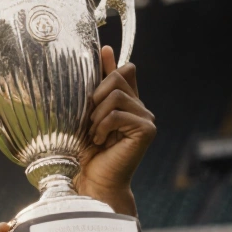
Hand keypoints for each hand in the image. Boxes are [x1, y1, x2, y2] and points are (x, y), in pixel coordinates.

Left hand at [77, 45, 155, 214]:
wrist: (92, 180)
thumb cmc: (85, 152)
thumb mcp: (85, 115)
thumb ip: (95, 88)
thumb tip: (106, 50)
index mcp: (126, 103)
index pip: (125, 71)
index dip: (111, 63)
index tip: (103, 53)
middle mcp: (139, 108)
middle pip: (118, 77)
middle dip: (95, 96)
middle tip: (88, 121)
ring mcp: (145, 118)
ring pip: (116, 95)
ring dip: (96, 115)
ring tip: (93, 134)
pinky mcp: (146, 129)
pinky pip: (118, 114)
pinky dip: (102, 126)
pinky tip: (100, 141)